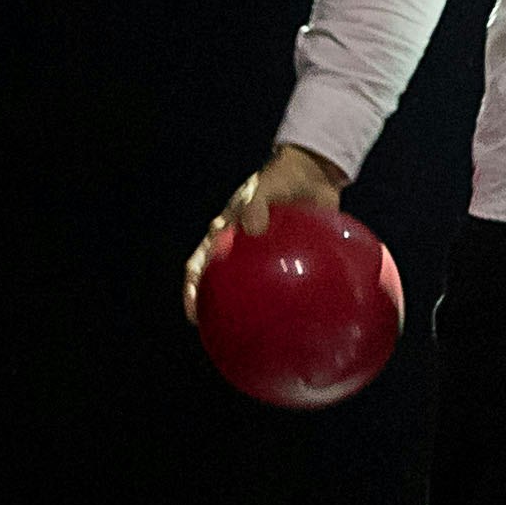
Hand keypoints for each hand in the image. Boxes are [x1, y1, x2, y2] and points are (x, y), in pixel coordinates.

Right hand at [185, 145, 349, 321]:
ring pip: (259, 287)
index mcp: (227, 234)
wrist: (313, 170)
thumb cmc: (281, 177)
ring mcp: (269, 255)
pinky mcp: (295, 255)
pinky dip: (300, 296)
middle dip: (220, 308)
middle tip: (226, 333)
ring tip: (268, 334)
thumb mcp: (265, 187)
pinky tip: (312, 314)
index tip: (193, 314)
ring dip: (259, 308)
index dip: (192, 291)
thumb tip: (251, 229)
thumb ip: (256, 204)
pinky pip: (295, 279)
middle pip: (224, 283)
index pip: (200, 266)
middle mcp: (243, 248)